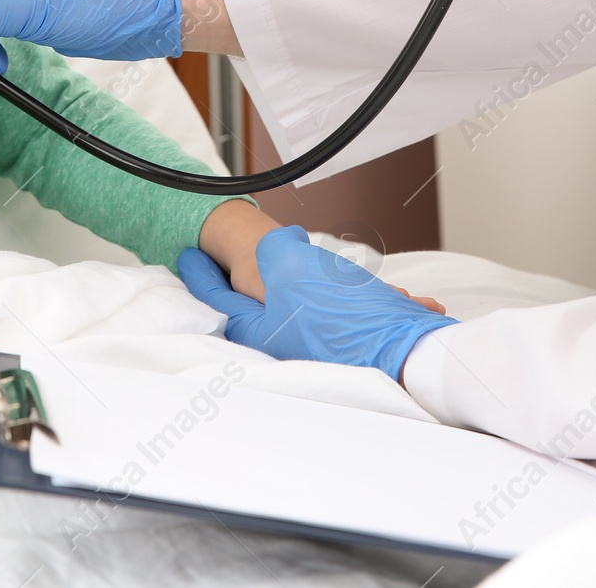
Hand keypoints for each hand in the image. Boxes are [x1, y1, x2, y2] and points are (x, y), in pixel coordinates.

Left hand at [177, 226, 458, 382]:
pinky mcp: (351, 345)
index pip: (216, 296)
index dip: (199, 271)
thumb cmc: (344, 315)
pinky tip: (381, 295)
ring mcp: (317, 347)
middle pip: (256, 302)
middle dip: (255, 275)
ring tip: (331, 269)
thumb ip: (272, 248)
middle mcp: (283, 342)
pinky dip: (360, 299)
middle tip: (246, 256)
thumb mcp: (292, 265)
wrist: (408, 354)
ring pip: (309, 304)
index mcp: (259, 328)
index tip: (187, 255)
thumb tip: (278, 240)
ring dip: (321, 282)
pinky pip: (347, 314)